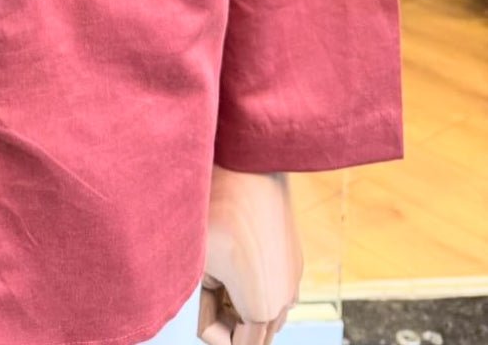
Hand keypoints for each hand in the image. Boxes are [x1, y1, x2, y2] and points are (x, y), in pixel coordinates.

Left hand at [199, 168, 302, 344]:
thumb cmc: (216, 211)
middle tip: (208, 276)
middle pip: (253, 334)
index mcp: (261, 309)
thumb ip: (202, 299)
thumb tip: (208, 315)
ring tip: (220, 263)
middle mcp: (286, 301)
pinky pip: (276, 288)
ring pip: (266, 313)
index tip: (199, 288)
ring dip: (240, 299)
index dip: (209, 323)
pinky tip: (239, 252)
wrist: (249, 165)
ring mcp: (295, 279)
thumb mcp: (198, 260)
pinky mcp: (296, 259)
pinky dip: (255, 281)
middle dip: (226, 314)